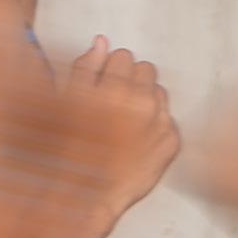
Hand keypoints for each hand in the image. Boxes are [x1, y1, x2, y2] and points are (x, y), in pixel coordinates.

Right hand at [58, 38, 177, 217]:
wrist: (86, 196)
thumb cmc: (68, 150)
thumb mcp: (65, 103)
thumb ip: (85, 68)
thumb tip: (101, 41)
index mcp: (113, 89)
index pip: (123, 56)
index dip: (110, 69)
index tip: (102, 83)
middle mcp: (143, 103)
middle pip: (146, 70)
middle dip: (130, 81)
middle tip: (112, 102)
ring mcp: (161, 124)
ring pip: (159, 93)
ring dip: (145, 101)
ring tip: (123, 123)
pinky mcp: (172, 143)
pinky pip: (168, 120)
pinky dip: (155, 126)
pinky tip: (135, 141)